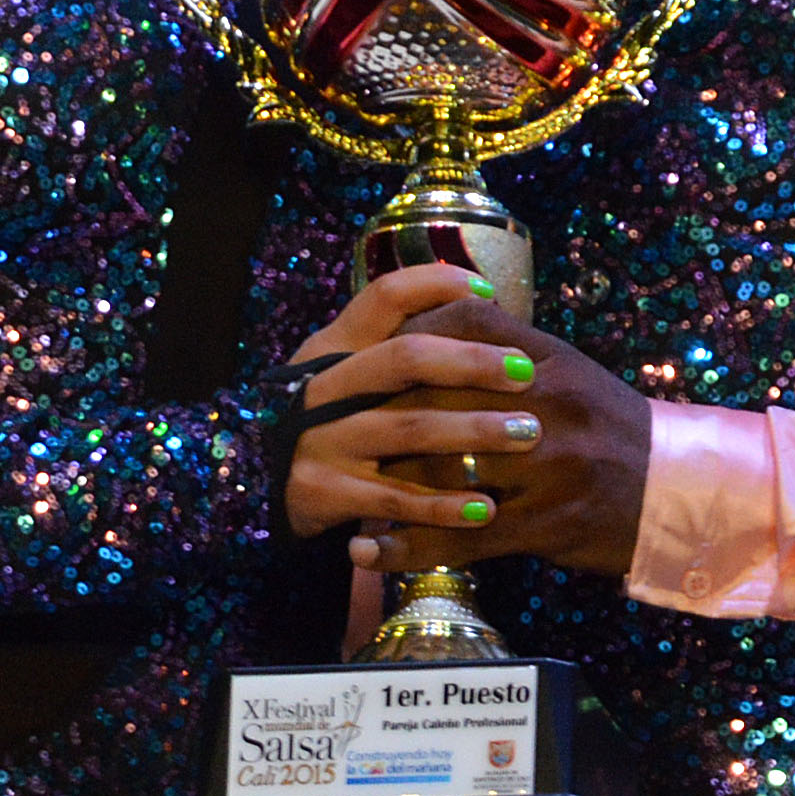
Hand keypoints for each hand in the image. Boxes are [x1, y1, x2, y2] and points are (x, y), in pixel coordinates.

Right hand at [283, 267, 551, 538]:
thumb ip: (401, 345)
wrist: (267, 494)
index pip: (386, 297)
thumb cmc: (337, 426)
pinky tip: (485, 509)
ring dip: (473, 430)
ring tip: (527, 433)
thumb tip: (486, 306)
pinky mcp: (322, 492)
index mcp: (334, 349)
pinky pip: (395, 498)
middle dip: (472, 361)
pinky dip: (443, 506)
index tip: (491, 294)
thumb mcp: (353, 378)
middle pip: (404, 357)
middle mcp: (324, 386)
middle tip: (527, 372)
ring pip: (408, 427)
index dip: (439, 286)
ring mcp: (320, 439)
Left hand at [340, 312, 652, 580]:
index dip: (406, 338)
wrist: (677, 492)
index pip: (464, 327)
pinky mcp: (547, 524)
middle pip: (439, 397)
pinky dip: (409, 546)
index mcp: (549, 361)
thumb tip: (427, 328)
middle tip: (331, 432)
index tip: (361, 361)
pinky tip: (371, 551)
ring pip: (443, 468)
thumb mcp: (565, 373)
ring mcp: (550, 466)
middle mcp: (549, 404)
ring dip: (382, 485)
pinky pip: (462, 535)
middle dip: (380, 416)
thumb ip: (504, 352)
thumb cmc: (606, 429)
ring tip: (338, 493)